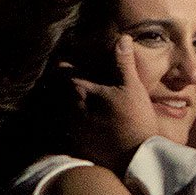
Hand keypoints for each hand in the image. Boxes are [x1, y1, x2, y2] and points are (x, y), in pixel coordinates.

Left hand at [69, 35, 159, 173]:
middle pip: (59, 92)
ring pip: (62, 110)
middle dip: (61, 84)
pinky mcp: (78, 144)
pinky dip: (70, 121)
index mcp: (82, 93)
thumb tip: (121, 38)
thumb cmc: (135, 119)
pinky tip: (81, 121)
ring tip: (73, 98)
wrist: (136, 157)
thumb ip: (123, 62)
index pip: (64, 73)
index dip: (64, 65)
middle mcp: (72, 110)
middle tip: (65, 76)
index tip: (64, 60)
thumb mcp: (132, 87)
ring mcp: (73, 129)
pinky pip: (66, 129)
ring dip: (64, 103)